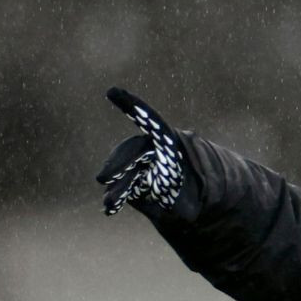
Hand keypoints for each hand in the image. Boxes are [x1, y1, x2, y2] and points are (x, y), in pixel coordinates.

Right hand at [96, 87, 186, 216]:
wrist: (193, 195)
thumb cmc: (197, 188)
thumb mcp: (198, 196)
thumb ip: (186, 201)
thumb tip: (177, 208)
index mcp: (170, 141)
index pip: (150, 121)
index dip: (132, 107)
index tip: (112, 91)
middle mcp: (152, 150)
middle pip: (132, 152)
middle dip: (116, 164)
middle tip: (103, 179)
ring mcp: (140, 166)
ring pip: (126, 173)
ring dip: (116, 188)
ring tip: (109, 204)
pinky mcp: (133, 181)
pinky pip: (123, 188)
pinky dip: (116, 199)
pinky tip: (109, 209)